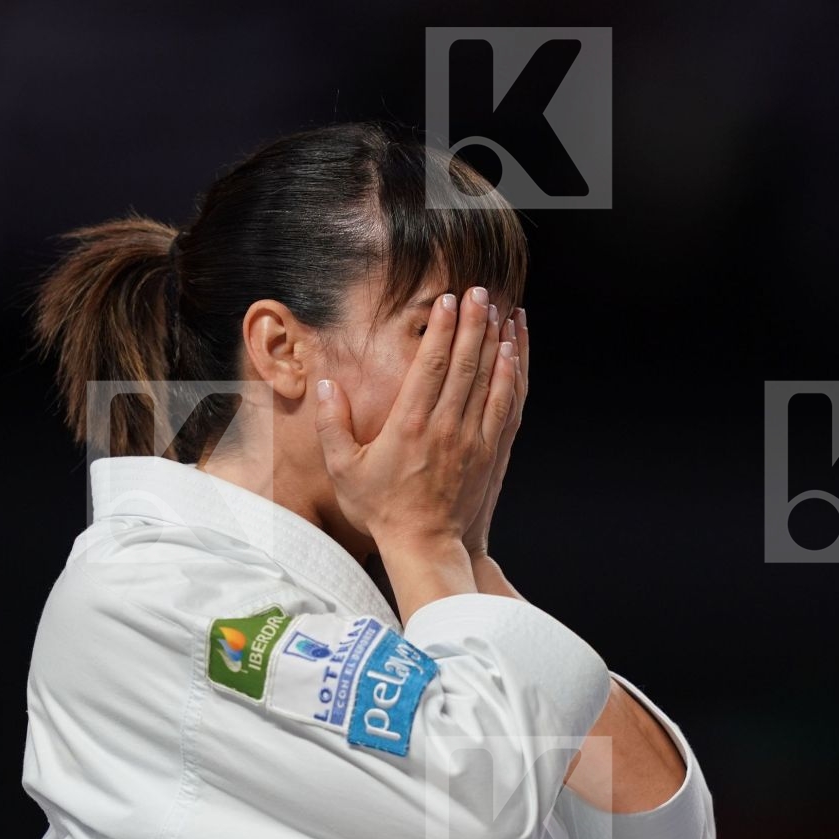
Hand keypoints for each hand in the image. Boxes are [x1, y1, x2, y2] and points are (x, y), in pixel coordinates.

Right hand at [314, 287, 519, 548]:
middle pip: (464, 365)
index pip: (430, 367)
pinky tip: (513, 354)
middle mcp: (445, 428)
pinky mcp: (490, 453)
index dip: (442, 331)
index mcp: (409, 426)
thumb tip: (324, 383)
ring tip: (501, 311)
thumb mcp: (343, 469)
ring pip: (490, 381)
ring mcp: (472, 440)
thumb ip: (332, 424)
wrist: (424, 546)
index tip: (448, 301)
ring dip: (497, 343)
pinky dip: (511, 377)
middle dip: (474, 324)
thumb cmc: (380, 508)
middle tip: (480, 292)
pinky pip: (506, 406)